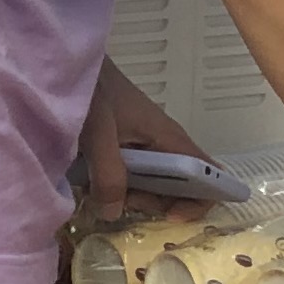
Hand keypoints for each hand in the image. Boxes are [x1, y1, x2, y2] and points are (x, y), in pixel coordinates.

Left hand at [74, 60, 208, 226]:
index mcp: (170, 139)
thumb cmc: (93, 91)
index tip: (170, 216)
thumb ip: (108, 174)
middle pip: (182, 187)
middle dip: (158, 204)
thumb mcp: (98, 133)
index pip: (210, 175)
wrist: (72, 66)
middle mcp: (165, 145)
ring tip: (103, 191)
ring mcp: (146, 146)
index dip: (200, 201)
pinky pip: (137, 175)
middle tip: (121, 202)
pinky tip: (97, 184)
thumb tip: (115, 213)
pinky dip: (122, 187)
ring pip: (157, 184)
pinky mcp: (128, 147)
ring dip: (136, 197)